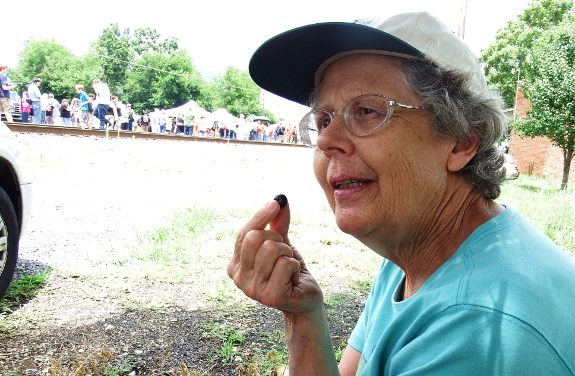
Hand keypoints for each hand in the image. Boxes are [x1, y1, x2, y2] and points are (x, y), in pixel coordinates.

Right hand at [228, 200, 322, 314]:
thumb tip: (279, 199)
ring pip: (272, 249)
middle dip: (277, 237)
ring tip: (289, 265)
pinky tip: (293, 277)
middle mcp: (239, 278)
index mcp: (235, 265)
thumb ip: (277, 223)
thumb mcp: (281, 244)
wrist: (305, 299)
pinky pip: (285, 263)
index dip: (260, 216)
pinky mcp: (271, 296)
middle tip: (285, 250)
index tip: (276, 203)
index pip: (243, 234)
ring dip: (288, 252)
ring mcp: (253, 290)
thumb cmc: (289, 271)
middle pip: (255, 238)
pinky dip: (294, 265)